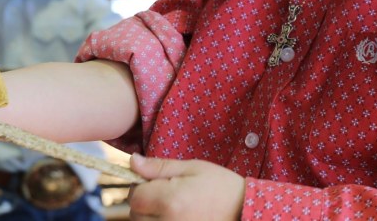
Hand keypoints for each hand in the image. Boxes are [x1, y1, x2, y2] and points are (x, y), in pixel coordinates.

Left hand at [127, 154, 244, 220]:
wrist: (244, 209)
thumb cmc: (220, 186)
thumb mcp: (190, 168)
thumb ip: (158, 167)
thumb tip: (132, 161)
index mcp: (170, 201)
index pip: (135, 197)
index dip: (139, 187)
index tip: (153, 182)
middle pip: (136, 214)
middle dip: (144, 202)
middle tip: (165, 193)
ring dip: (151, 215)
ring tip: (172, 206)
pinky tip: (175, 216)